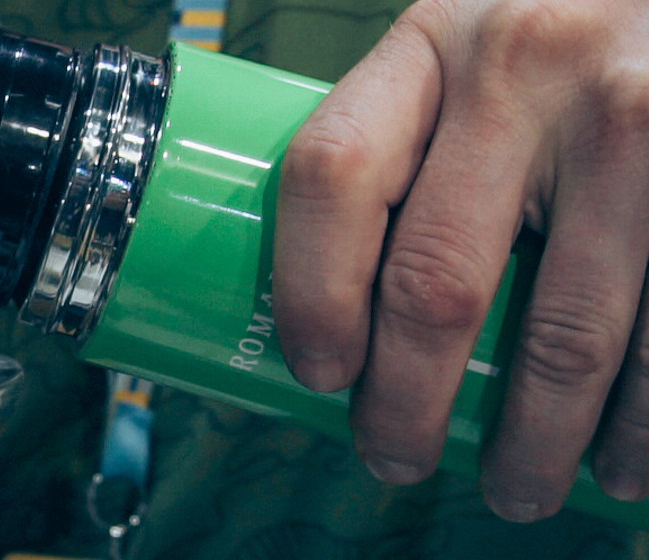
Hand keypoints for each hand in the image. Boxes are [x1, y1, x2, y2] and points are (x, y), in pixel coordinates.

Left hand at [274, 0, 647, 521]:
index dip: (309, 295)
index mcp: (432, 43)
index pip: (332, 175)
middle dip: (408, 406)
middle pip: (437, 283)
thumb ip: (412, 139)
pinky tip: (624, 461)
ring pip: (568, 337)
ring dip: (537, 443)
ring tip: (518, 488)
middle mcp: (529, 71)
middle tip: (396, 460)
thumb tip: (346, 310)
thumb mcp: (464, 49)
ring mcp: (639, 122)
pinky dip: (644, 425)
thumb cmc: (553, 37)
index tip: (318, 374)